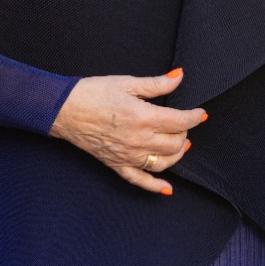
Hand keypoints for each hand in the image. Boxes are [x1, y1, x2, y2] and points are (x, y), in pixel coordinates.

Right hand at [49, 68, 206, 195]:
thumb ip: (157, 84)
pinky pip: (139, 180)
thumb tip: (179, 76)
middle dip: (185, 133)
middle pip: (176, 143)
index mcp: (143, 117)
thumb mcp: (128, 83)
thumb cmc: (94, 93)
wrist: (63, 109)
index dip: (195, 117)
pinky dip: (155, 187)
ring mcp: (127, 155)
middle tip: (182, 123)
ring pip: (163, 162)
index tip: (201, 113)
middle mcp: (138, 140)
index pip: (181, 122)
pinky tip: (168, 189)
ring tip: (180, 144)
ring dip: (177, 155)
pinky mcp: (116, 164)